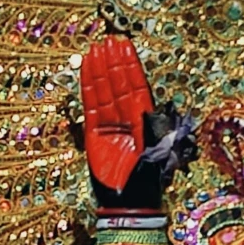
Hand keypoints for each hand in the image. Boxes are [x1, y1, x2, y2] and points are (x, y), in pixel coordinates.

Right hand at [82, 35, 154, 195]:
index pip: (138, 88)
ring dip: (101, 70)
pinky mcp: (93, 133)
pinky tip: (86, 68)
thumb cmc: (146, 184)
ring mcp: (110, 125)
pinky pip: (90, 105)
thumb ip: (156, 131)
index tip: (126, 48)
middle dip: (115, 64)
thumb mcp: (157, 155)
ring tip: (97, 49)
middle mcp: (127, 119)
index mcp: (145, 122)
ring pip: (104, 91)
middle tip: (110, 41)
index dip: (131, 68)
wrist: (127, 204)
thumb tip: (155, 108)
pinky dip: (88, 86)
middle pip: (120, 85)